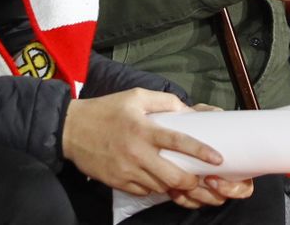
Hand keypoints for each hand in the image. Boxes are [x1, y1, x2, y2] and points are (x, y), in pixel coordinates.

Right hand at [63, 89, 248, 207]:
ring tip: (185, 182)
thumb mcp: (135, 97)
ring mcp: (128, 171)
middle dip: (193, 182)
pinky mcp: (119, 183)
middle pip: (174, 176)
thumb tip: (188, 111)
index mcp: (144, 129)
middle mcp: (137, 152)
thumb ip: (164, 101)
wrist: (71, 129)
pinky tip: (160, 180)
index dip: (201, 151)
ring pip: (161, 188)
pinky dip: (156, 189)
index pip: (179, 142)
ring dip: (175, 187)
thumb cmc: (106, 110)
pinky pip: (145, 192)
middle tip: (201, 178)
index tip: (218, 159)